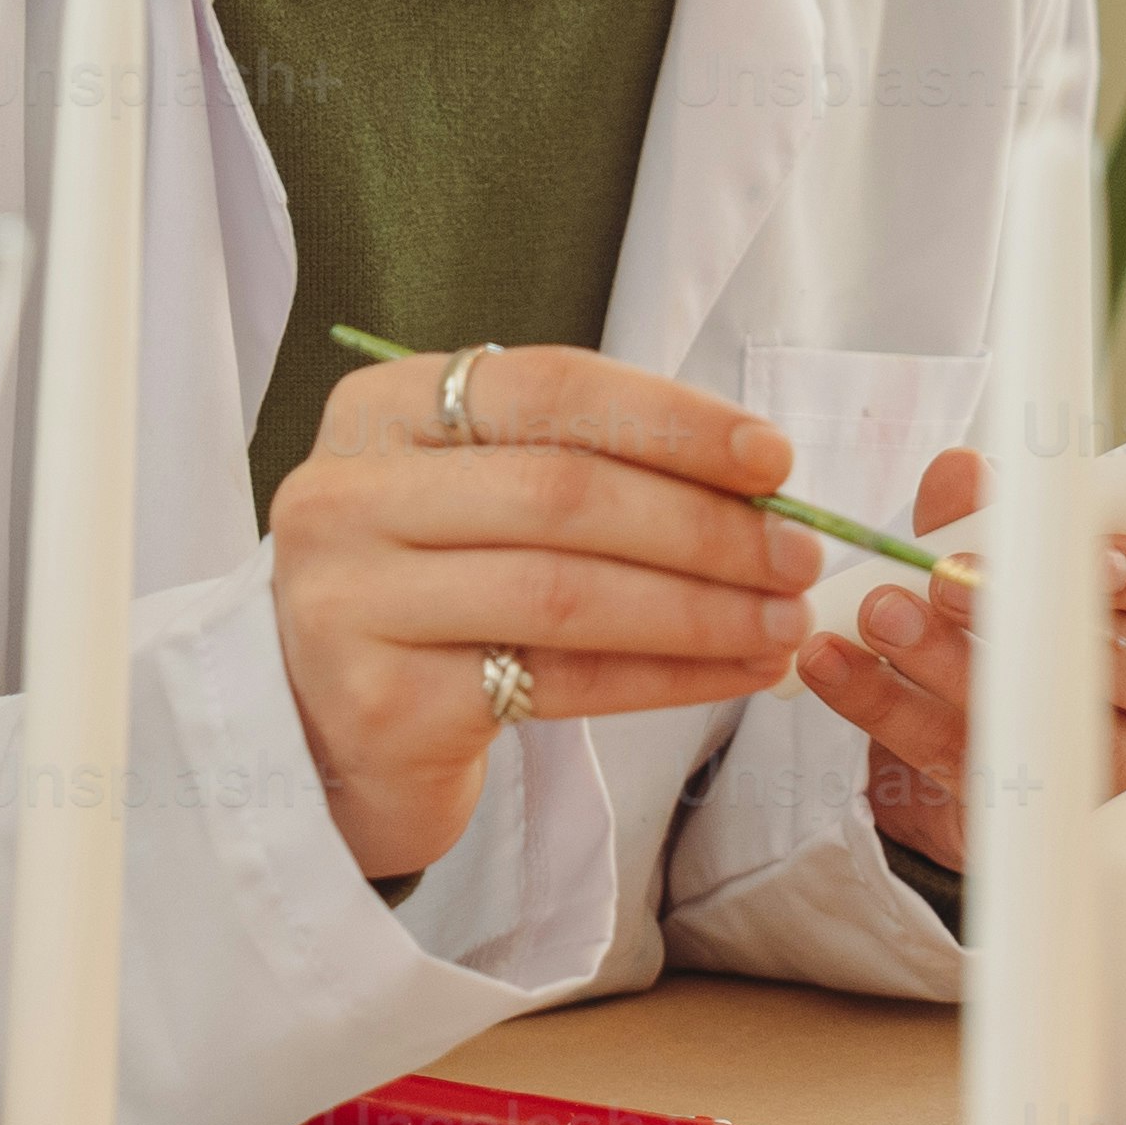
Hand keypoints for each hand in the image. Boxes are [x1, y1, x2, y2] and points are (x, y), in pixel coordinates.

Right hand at [265, 343, 836, 876]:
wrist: (327, 734)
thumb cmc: (432, 595)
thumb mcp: (477, 499)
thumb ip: (581, 465)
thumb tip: (758, 478)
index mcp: (377, 412)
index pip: (546, 390)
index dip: (672, 420)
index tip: (773, 460)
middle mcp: (344, 495)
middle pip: (562, 493)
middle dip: (703, 525)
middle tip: (798, 555)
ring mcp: (350, 602)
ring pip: (565, 593)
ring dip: (700, 608)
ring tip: (784, 620)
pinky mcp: (383, 703)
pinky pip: (559, 682)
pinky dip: (666, 677)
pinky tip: (733, 672)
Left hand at [798, 446, 1125, 870]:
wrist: (1024, 729)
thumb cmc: (1048, 613)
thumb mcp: (1028, 552)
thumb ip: (994, 511)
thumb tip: (960, 472)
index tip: (1077, 548)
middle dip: (1039, 620)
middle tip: (946, 578)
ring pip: (1056, 729)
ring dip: (954, 669)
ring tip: (880, 616)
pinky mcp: (1049, 814)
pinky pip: (971, 768)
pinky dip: (889, 711)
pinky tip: (834, 667)